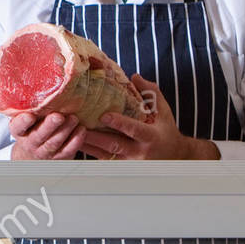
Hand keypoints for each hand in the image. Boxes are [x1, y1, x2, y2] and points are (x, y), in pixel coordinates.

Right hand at [9, 112, 85, 159]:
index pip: (18, 127)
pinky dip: (76, 140)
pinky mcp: (59, 157)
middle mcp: (30, 143)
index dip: (23, 122)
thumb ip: (31, 106)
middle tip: (58, 116)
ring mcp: (44, 152)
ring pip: (54, 143)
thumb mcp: (26, 117)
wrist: (34, 153)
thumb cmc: (32, 128)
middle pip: (39, 136)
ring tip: (74, 118)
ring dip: (65, 130)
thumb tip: (43, 80)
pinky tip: (82, 129)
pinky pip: (68, 150)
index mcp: (20, 131)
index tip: (30, 116)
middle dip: (49, 126)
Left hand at [78, 75, 219, 160]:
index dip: (119, 123)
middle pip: (114, 145)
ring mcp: (130, 162)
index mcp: (151, 137)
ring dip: (87, 145)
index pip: (133, 130)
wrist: (174, 157)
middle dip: (95, 136)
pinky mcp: (123, 167)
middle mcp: (140, 152)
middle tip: (77, 125)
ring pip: (105, 155)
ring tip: (70, 133)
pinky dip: (90, 152)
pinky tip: (76, 143)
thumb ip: (151, 93)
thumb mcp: (164, 111)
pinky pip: (103, 160)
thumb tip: (134, 77)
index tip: (104, 115)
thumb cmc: (166, 131)